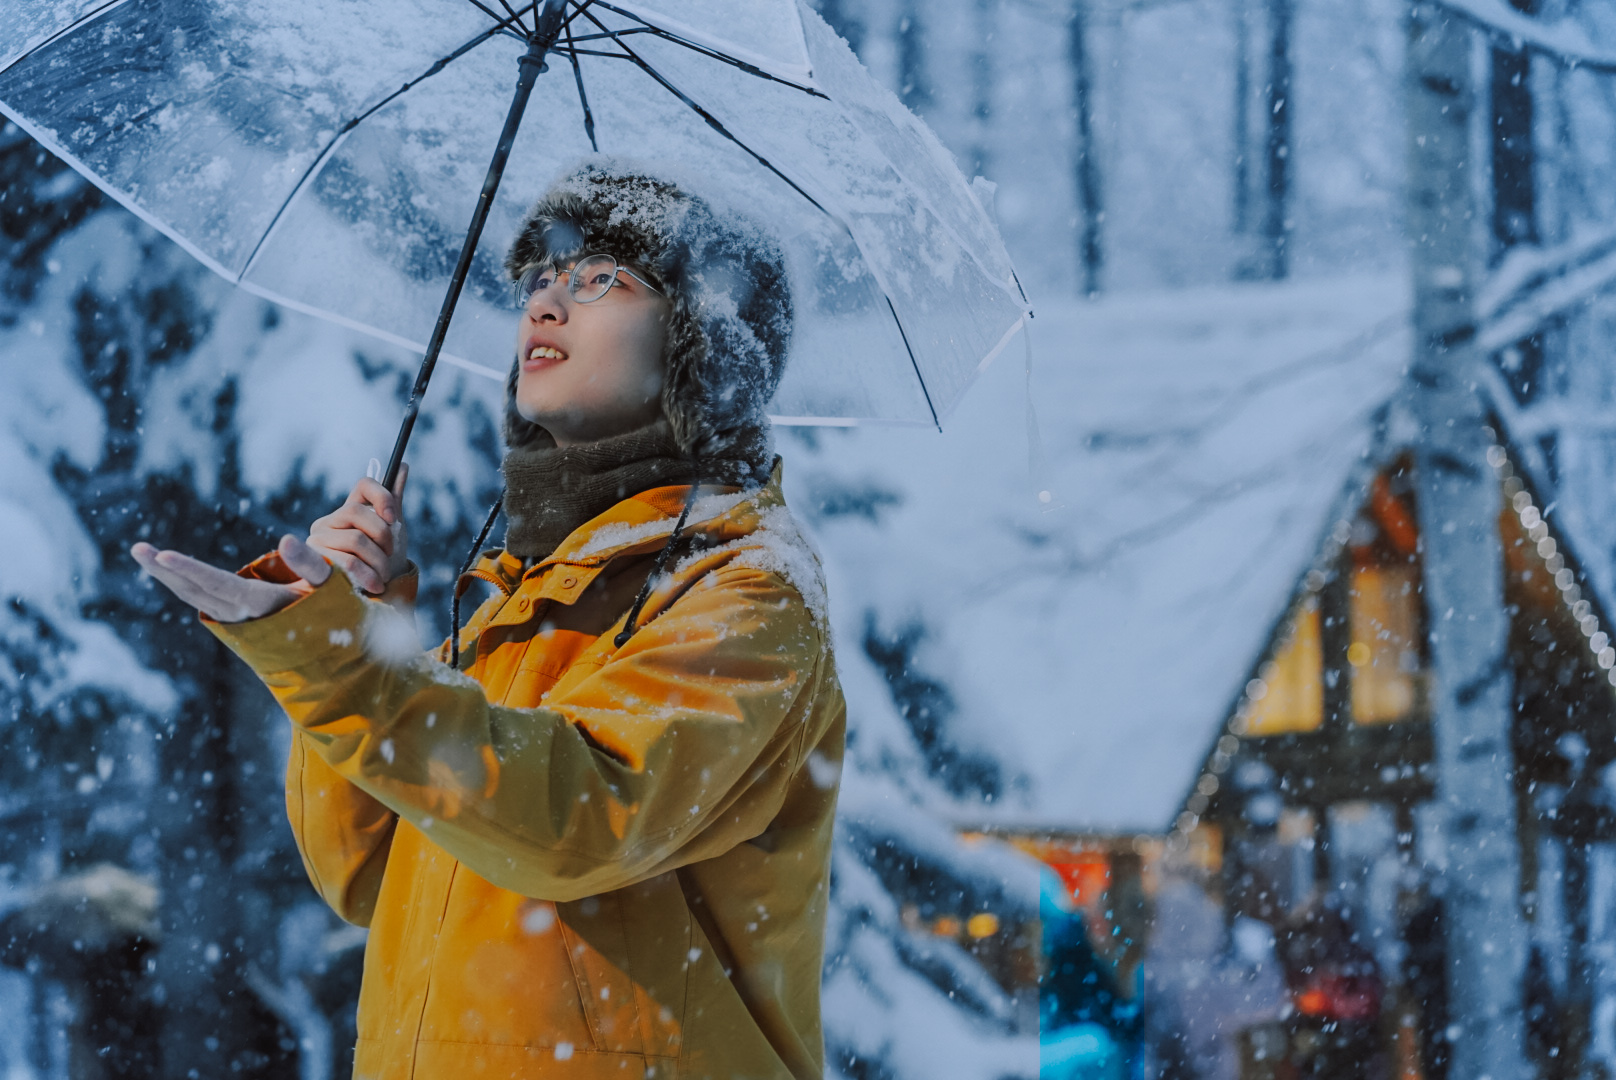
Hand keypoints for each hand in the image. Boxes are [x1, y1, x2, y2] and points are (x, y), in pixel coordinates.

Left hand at [131, 534, 331, 622]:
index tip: (162, 556)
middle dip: (163, 569)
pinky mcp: (232, 620)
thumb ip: (310, 561)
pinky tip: (168, 571)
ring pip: (192, 596)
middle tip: (137, 548)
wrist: (331, 652)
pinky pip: (199, 599)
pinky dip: (181, 583)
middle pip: (193, 591)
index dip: (188, 570)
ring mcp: (233, 621)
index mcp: (260, 605)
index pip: (216, 584)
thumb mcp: (331, 585)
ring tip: (144, 553)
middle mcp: (240, 617)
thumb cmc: (335, 612)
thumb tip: (286, 538)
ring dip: (166, 576)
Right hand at [307, 464, 408, 595]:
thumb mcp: (392, 531)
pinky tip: (375, 584)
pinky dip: (367, 575)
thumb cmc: (381, 559)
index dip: (382, 496)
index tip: (395, 518)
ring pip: (355, 540)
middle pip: (357, 513)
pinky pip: (346, 564)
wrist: (369, 592)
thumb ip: (393, 502)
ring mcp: (318, 541)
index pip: (364, 484)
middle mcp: (328, 521)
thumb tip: (402, 466)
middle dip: (383, 535)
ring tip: (383, 575)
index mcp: (349, 509)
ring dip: (378, 561)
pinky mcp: (315, 563)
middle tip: (390, 553)